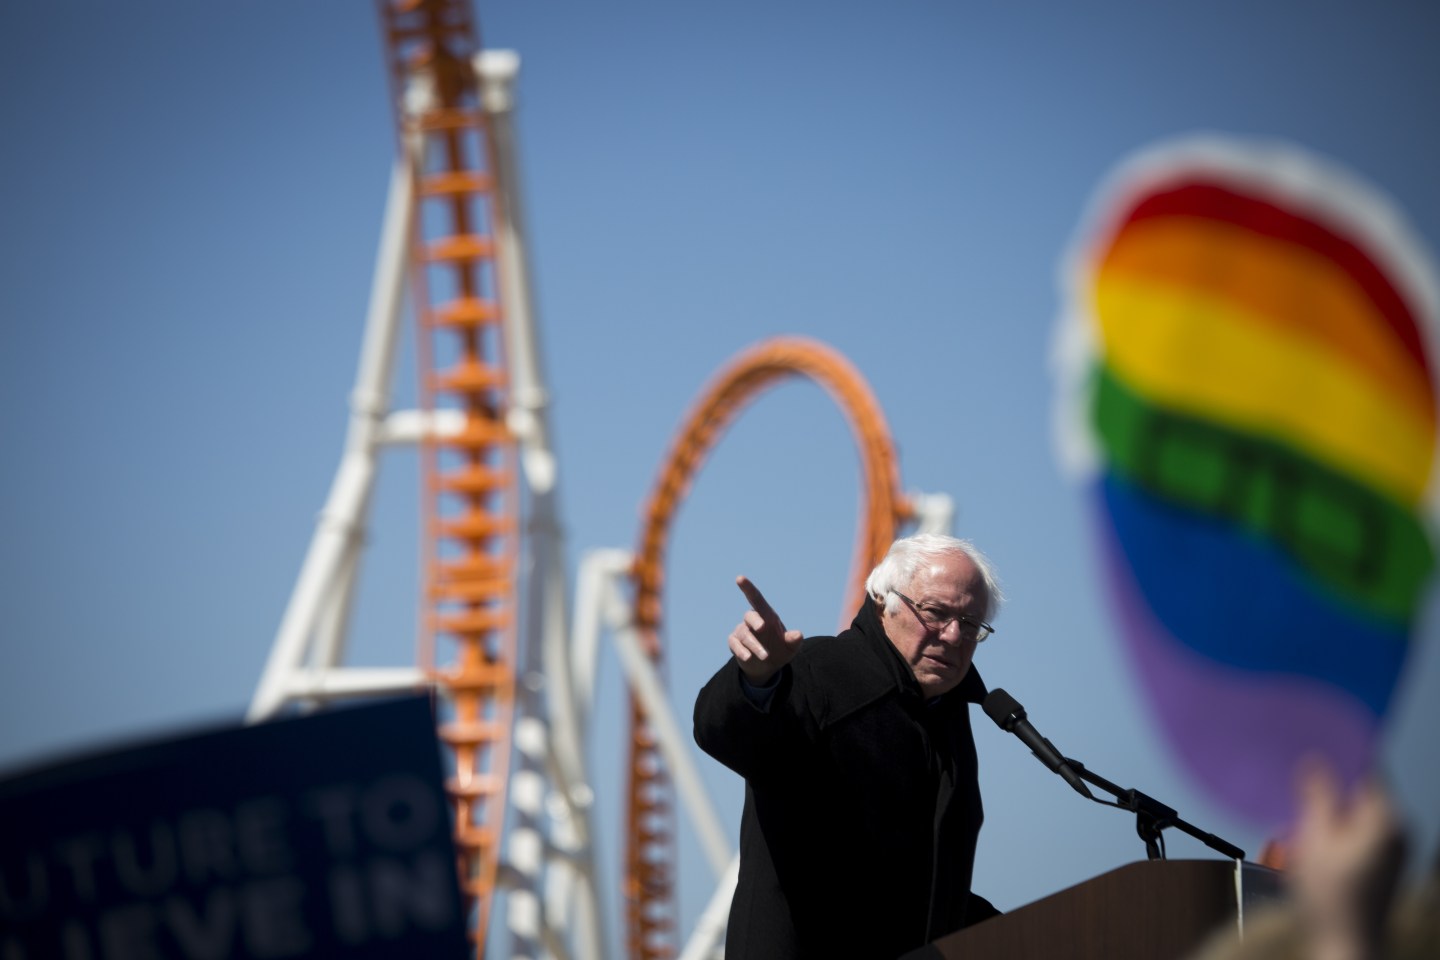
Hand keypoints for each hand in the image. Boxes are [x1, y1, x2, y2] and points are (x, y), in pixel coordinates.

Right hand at [728, 575, 803, 686]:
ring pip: (745, 635)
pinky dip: (741, 651)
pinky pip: (735, 644)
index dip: (748, 588)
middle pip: (750, 616)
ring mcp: (742, 631)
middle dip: (756, 621)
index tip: (739, 578)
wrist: (767, 667)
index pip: (756, 598)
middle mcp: (753, 621)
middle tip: (762, 628)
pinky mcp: (734, 643)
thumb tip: (798, 634)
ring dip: (755, 645)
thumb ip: (794, 641)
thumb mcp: (790, 648)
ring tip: (765, 656)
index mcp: (767, 615)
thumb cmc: (780, 651)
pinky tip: (748, 657)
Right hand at [1289, 757, 1406, 959]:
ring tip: (1301, 803)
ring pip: (1361, 810)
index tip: (1316, 736)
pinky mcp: (1387, 864)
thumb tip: (1316, 763)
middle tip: (1299, 772)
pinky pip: (1363, 829)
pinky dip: (1341, 824)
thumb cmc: (1329, 896)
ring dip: (1334, 804)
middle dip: (1333, 780)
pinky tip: (1316, 831)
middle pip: (1364, 789)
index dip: (1341, 750)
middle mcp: (1398, 830)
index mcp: (1386, 819)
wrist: (1345, 944)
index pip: (1368, 768)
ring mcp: (1396, 849)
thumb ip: (1317, 797)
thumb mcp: (1314, 839)